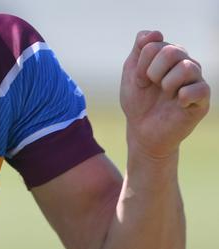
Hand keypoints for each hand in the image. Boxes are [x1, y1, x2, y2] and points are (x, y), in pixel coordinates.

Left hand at [120, 31, 210, 158]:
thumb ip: (139, 50)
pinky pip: (199, 89)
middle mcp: (185, 64)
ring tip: (165, 94)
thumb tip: (155, 32)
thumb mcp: (131, 73)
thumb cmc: (138, 102)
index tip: (140, 80)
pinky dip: (183, 96)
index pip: (155, 43)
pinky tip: (177, 102)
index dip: (141, 64)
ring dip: (167, 83)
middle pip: (171, 51)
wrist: (142, 131)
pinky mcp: (202, 100)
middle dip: (152, 71)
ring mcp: (195, 81)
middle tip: (151, 86)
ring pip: (186, 67)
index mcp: (169, 55)